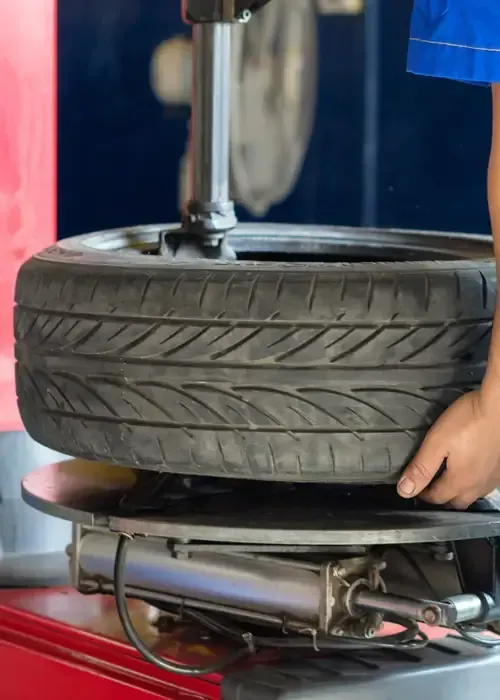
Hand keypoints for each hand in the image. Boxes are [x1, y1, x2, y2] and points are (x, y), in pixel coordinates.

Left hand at [397, 390, 499, 508]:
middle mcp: (478, 485)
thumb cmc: (467, 421)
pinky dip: (473, 485)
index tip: (412, 487)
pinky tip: (470, 472)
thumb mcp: (436, 442)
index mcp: (460, 481)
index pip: (437, 498)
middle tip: (428, 486)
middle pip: (456, 503)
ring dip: (458, 493)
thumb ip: (421, 468)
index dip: (422, 495)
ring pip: (473, 496)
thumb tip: (405, 490)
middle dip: (440, 498)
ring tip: (447, 481)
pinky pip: (485, 485)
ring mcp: (493, 477)